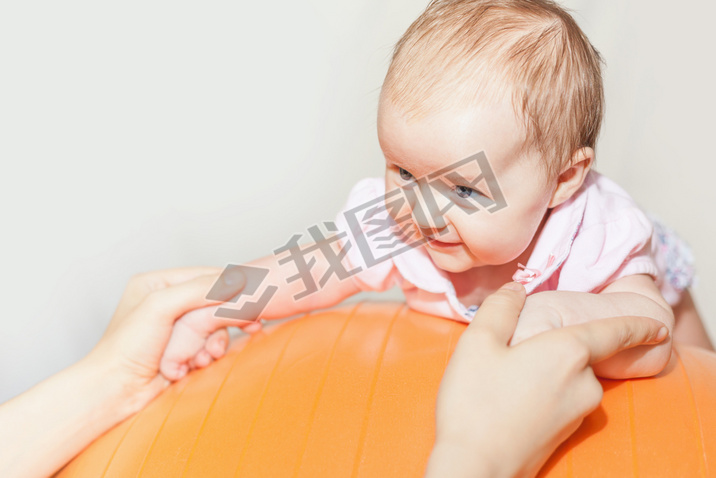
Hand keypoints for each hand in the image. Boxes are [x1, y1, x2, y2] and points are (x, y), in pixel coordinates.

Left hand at [87, 266, 250, 405]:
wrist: (115, 392)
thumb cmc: (125, 348)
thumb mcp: (160, 307)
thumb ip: (198, 290)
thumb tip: (235, 280)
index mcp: (155, 284)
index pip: (204, 276)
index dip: (229, 286)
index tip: (253, 294)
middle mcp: (166, 304)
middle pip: (212, 301)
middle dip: (224, 318)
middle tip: (250, 324)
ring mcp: (175, 329)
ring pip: (214, 326)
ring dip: (215, 341)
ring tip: (205, 355)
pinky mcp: (182, 350)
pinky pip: (209, 345)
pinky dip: (208, 354)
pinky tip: (197, 363)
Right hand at [426, 282, 668, 477]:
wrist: (476, 466)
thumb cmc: (475, 400)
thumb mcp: (478, 342)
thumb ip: (500, 308)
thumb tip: (516, 289)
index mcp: (568, 352)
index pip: (616, 332)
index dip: (639, 325)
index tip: (660, 325)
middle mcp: (584, 382)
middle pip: (580, 353)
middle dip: (556, 348)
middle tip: (512, 352)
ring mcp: (578, 412)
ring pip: (570, 378)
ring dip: (547, 372)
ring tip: (503, 379)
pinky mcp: (567, 434)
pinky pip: (562, 399)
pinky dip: (544, 392)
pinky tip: (510, 400)